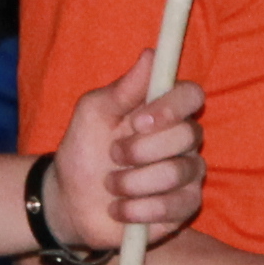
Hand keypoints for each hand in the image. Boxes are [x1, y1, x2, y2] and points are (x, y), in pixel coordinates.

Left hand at [50, 57, 202, 252]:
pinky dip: (138, 210)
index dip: (171, 107)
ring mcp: (188, 174)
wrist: (72, 200)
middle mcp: (183, 139)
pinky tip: (119, 208)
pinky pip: (174, 206)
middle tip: (113, 155)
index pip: (192, 95)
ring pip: (178, 172)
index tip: (137, 122)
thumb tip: (151, 54)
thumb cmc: (85, 149)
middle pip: (189, 135)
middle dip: (141, 149)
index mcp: (165, 110)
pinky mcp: (185, 207)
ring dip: (132, 182)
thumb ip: (123, 88)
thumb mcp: (93, 113)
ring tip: (110, 185)